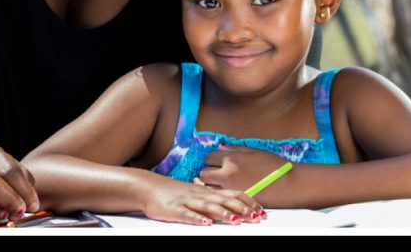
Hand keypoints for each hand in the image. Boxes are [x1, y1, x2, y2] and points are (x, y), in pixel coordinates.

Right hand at [143, 177, 263, 224]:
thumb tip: (234, 205)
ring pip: (207, 206)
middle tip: (257, 218)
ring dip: (223, 213)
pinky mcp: (173, 209)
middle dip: (241, 209)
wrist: (147, 187)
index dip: (248, 202)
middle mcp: (200, 194)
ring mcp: (187, 201)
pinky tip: (205, 223)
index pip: (232, 194)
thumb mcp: (196, 193)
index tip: (262, 211)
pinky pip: (186, 214)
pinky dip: (196, 218)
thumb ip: (213, 198)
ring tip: (236, 221)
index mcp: (207, 191)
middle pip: (224, 200)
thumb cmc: (173, 192)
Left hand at [199, 144, 289, 200]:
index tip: (219, 162)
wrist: (291, 185)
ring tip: (221, 184)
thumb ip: (234, 149)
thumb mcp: (254, 152)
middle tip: (217, 173)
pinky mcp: (235, 202)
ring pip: (207, 187)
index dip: (213, 159)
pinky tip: (226, 193)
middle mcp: (227, 175)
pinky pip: (218, 198)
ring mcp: (230, 190)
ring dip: (211, 184)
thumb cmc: (275, 166)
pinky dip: (218, 195)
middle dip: (208, 172)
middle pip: (203, 173)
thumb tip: (220, 147)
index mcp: (232, 160)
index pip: (209, 157)